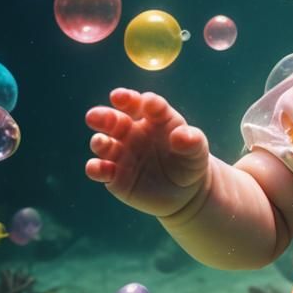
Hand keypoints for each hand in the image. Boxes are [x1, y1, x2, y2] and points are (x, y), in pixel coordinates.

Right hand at [85, 89, 210, 217]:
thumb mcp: (197, 151)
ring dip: (99, 142)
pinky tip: (96, 168)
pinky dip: (96, 168)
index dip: (139, 100)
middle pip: (116, 119)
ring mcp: (122, 152)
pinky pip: (101, 170)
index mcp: (154, 118)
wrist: (185, 192)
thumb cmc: (190, 162)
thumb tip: (181, 135)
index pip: (145, 104)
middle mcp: (133, 131)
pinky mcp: (114, 176)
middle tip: (95, 116)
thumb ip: (192, 141)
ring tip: (101, 142)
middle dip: (105, 116)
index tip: (142, 101)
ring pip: (103, 143)